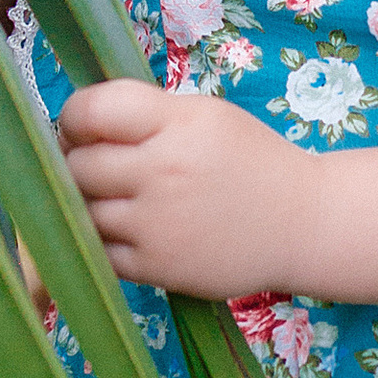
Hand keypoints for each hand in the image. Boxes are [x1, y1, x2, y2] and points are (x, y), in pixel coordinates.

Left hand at [58, 82, 308, 294]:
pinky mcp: (157, 266)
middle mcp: (164, 172)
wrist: (302, 225)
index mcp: (177, 124)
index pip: (91, 111)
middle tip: (99, 164)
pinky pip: (98, 250)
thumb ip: (146, 114)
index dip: (76, 117)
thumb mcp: (206, 116)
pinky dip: (104, 240)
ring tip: (119, 198)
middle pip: (78, 164)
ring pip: (82, 210)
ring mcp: (158, 224)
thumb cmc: (250, 162)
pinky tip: (129, 229)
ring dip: (90, 203)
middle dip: (79, 161)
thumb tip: (78, 124)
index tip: (83, 127)